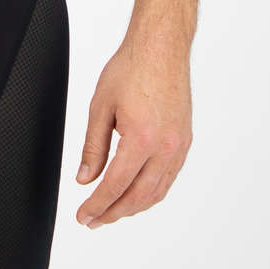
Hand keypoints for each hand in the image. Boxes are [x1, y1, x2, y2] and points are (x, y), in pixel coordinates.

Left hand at [74, 32, 191, 228]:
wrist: (162, 47)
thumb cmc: (130, 69)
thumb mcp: (100, 107)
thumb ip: (93, 147)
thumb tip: (85, 179)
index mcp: (142, 138)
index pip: (115, 185)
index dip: (97, 205)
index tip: (84, 216)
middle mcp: (165, 147)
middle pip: (138, 196)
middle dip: (113, 213)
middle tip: (93, 221)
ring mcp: (179, 145)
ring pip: (157, 191)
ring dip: (133, 207)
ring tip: (111, 212)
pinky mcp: (185, 141)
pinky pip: (169, 178)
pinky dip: (151, 192)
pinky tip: (136, 194)